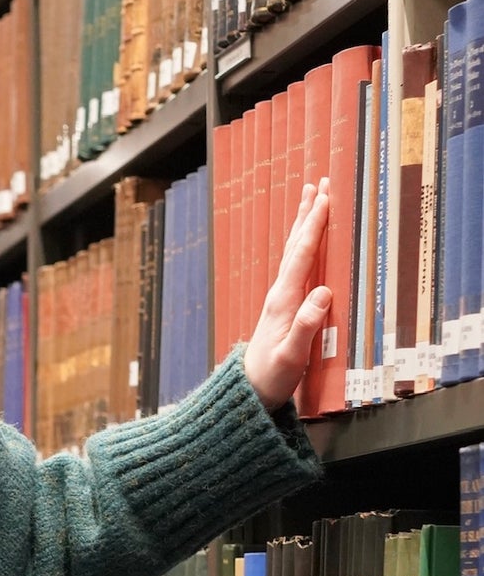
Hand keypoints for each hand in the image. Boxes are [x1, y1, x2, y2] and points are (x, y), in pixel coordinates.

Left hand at [242, 177, 332, 411]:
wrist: (250, 393)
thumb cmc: (272, 377)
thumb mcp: (292, 356)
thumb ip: (307, 325)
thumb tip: (323, 293)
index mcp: (283, 301)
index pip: (301, 256)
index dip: (314, 226)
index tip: (325, 198)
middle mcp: (279, 294)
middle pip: (295, 245)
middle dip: (308, 214)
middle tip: (319, 183)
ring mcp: (280, 299)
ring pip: (294, 252)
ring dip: (304, 224)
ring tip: (312, 198)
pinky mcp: (283, 307)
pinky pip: (297, 266)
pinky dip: (304, 246)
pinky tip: (307, 239)